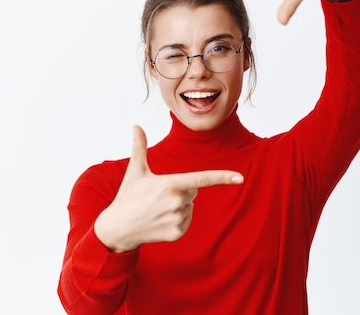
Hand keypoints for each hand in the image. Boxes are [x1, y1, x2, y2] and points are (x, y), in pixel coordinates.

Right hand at [94, 125, 243, 252]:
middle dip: (181, 190)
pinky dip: (177, 219)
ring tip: (157, 209)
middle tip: (159, 195)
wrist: (118, 228)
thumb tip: (135, 126)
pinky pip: (187, 220)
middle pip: (193, 191)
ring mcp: (177, 219)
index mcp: (170, 184)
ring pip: (191, 206)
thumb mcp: (135, 171)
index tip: (240, 178)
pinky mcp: (177, 233)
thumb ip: (139, 147)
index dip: (222, 177)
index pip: (202, 179)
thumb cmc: (128, 196)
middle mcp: (177, 202)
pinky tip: (160, 220)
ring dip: (179, 205)